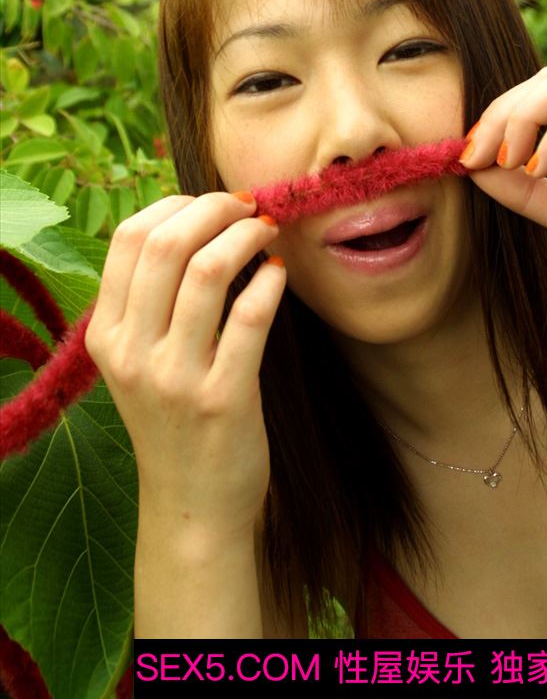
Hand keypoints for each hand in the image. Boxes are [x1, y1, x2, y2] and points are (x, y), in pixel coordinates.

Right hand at [85, 192, 285, 542]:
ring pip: (208, 271)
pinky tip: (278, 274)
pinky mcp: (223, 398)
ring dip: (247, 237)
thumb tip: (196, 220)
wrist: (192, 503)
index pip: (128, 240)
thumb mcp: (140, 360)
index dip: (176, 206)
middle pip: (166, 244)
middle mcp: (131, 353)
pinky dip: (269, 281)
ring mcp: (175, 377)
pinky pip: (250, 316)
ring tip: (267, 233)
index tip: (212, 205)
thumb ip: (152, 300)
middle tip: (247, 209)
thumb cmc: (175, 417)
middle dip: (215, 210)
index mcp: (106, 334)